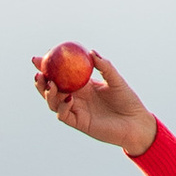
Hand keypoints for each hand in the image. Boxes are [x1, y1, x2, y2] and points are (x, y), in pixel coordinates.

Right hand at [34, 46, 155, 157]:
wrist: (136, 123)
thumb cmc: (128, 100)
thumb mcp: (116, 80)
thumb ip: (105, 66)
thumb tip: (91, 52)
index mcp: (83, 85)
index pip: (61, 75)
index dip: (47, 67)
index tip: (38, 58)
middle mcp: (76, 97)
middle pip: (52, 90)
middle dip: (41, 82)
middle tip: (39, 73)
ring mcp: (76, 110)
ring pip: (53, 103)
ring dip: (48, 94)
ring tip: (50, 84)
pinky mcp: (79, 123)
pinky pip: (64, 115)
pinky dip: (63, 106)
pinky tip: (69, 98)